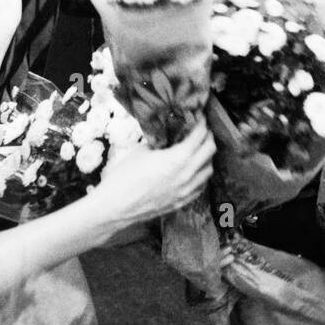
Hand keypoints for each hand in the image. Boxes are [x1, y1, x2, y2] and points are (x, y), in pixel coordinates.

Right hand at [90, 120, 215, 230]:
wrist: (114, 207)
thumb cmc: (123, 177)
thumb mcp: (142, 151)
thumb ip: (160, 141)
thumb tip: (168, 134)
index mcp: (177, 158)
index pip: (200, 135)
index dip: (201, 123)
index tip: (199, 117)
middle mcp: (186, 175)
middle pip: (210, 150)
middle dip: (208, 137)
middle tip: (201, 130)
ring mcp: (186, 191)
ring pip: (208, 169)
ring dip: (207, 156)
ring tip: (199, 149)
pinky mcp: (181, 203)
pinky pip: (201, 186)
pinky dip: (201, 175)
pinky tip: (194, 170)